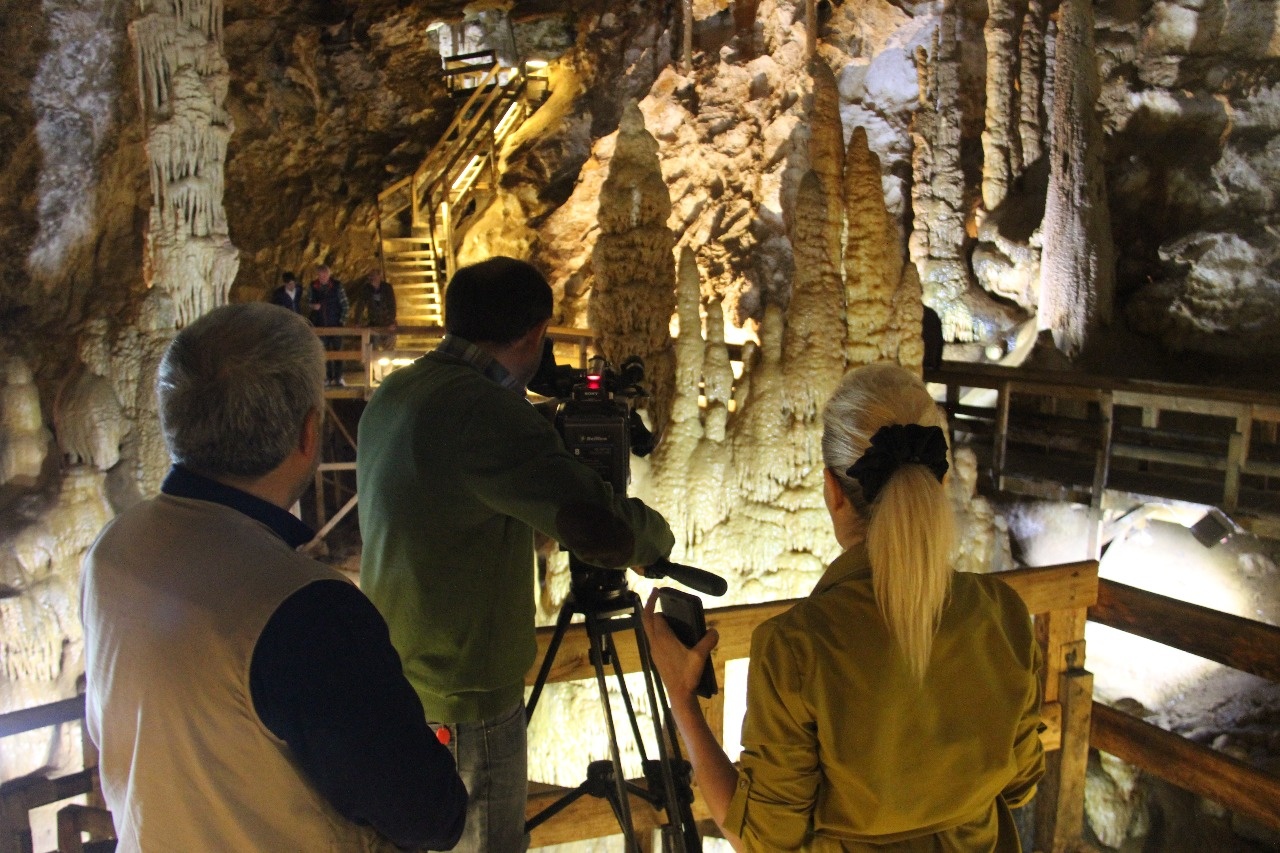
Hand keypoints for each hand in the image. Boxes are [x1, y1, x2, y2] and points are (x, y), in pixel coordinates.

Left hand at [642, 589, 717, 704]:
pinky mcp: (657, 658)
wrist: (679, 694)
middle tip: (655, 593)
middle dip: (648, 605)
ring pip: (648, 629)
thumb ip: (708, 642)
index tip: (662, 594)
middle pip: (646, 619)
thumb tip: (714, 630)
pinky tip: (670, 633)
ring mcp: (654, 651)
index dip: (659, 606)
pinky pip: (653, 638)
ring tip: (665, 612)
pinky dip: (657, 630)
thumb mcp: (700, 657)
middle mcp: (655, 643)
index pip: (656, 616)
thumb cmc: (687, 675)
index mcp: (663, 639)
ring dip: (653, 619)